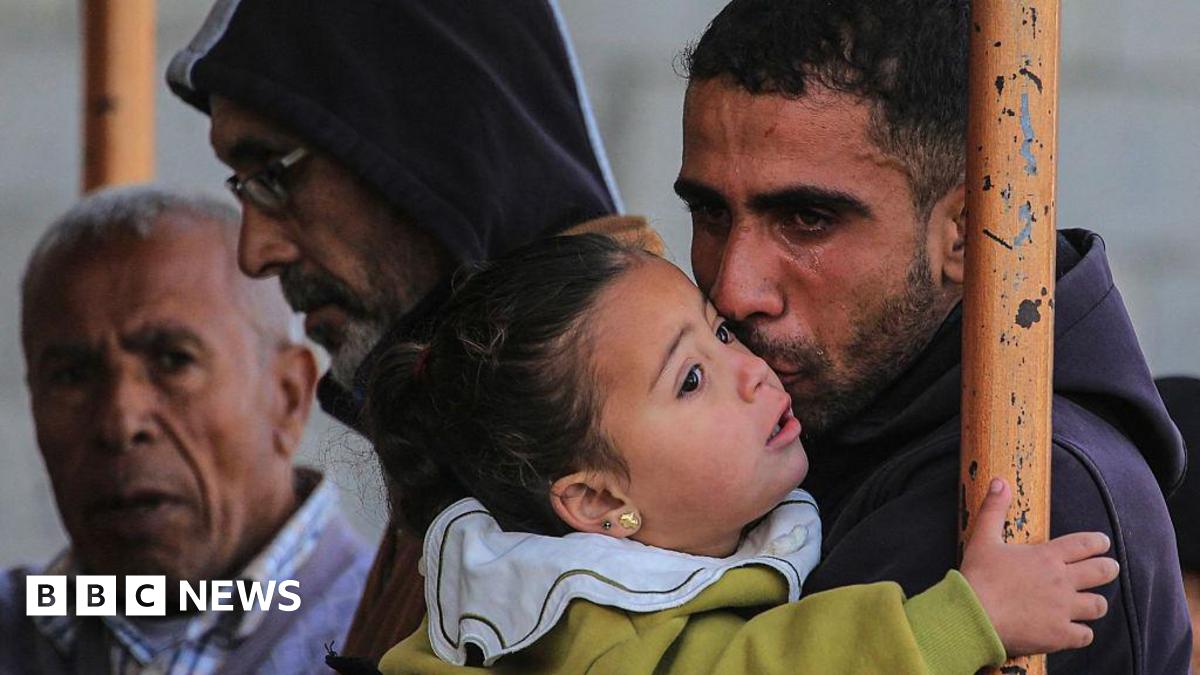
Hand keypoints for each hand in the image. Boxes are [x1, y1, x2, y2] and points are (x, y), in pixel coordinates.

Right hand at [960, 478, 1118, 655]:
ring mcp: (1063, 609)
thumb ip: (994, 509)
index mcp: (1046, 556)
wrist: (973, 615)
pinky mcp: (1059, 634)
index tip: (1103, 542)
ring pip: (1098, 605)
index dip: (1098, 542)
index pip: (1084, 544)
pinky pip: (1085, 635)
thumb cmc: (977, 576)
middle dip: (1109, 568)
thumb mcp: (983, 538)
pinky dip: (1083, 632)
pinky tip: (1076, 630)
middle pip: (1101, 572)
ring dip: (1096, 602)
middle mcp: (1061, 581)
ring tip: (1093, 602)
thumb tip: (999, 481)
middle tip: (1110, 568)